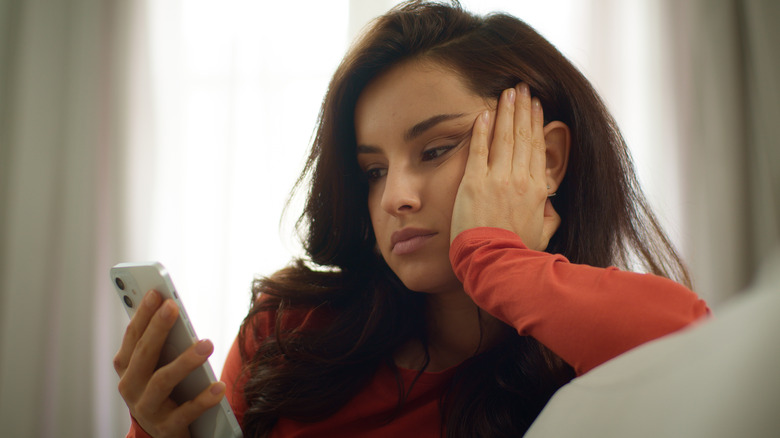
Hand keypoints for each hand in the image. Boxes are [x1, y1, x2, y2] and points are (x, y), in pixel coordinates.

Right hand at [114, 290, 225, 437]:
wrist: (164, 433)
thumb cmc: (163, 388)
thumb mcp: (156, 364)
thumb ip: (160, 340)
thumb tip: (169, 305)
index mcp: (127, 367)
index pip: (133, 336)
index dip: (142, 314)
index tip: (156, 293)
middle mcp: (130, 387)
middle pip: (143, 354)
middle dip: (157, 328)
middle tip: (173, 307)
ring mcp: (147, 408)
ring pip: (162, 381)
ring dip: (184, 361)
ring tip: (207, 344)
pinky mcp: (167, 427)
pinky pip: (186, 412)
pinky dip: (203, 399)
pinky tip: (219, 387)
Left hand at [451, 83, 560, 249]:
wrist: (493, 261)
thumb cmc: (516, 252)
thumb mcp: (543, 234)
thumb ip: (549, 217)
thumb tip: (552, 208)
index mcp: (538, 190)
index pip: (538, 148)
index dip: (537, 124)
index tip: (536, 106)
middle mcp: (520, 179)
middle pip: (523, 136)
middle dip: (523, 109)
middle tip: (522, 87)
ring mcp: (497, 179)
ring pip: (504, 137)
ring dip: (506, 111)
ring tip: (508, 91)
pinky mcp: (474, 183)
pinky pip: (479, 149)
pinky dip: (481, 130)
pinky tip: (484, 113)